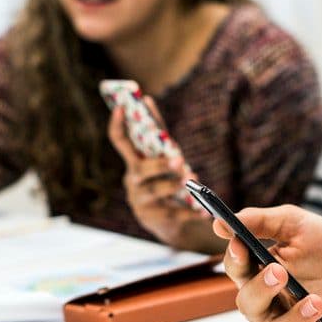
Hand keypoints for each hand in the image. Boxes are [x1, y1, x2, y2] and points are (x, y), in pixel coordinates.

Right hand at [107, 99, 211, 250]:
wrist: (170, 222)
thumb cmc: (167, 182)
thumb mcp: (164, 159)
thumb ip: (159, 135)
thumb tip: (148, 100)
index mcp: (133, 162)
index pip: (119, 141)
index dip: (118, 124)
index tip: (122, 106)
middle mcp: (132, 180)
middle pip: (139, 169)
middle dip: (159, 164)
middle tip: (179, 160)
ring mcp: (139, 201)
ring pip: (156, 190)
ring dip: (176, 186)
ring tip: (193, 182)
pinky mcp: (151, 219)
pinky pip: (172, 213)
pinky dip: (189, 212)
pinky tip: (203, 212)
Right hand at [212, 205, 321, 321]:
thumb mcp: (296, 224)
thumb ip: (260, 221)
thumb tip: (220, 224)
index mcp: (259, 273)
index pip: (237, 269)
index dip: (236, 258)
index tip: (241, 245)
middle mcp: (269, 305)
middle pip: (249, 306)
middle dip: (261, 290)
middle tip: (279, 272)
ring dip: (297, 319)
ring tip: (318, 301)